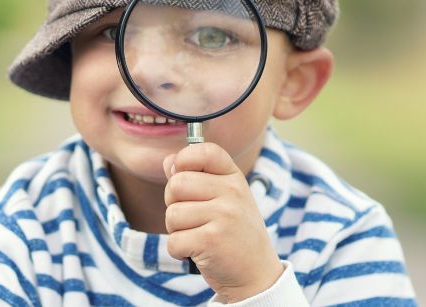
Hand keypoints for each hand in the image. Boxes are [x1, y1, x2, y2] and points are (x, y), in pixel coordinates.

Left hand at [163, 143, 282, 302]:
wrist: (256, 275)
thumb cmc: (233, 233)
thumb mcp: (223, 200)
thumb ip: (195, 178)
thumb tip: (168, 160)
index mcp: (234, 178)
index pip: (204, 151)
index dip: (184, 159)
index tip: (182, 175)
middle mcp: (232, 193)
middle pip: (177, 184)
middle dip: (173, 204)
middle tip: (190, 219)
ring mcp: (224, 216)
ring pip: (172, 214)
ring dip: (176, 230)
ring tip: (197, 236)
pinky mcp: (212, 240)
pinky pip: (173, 240)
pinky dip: (178, 251)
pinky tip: (195, 252)